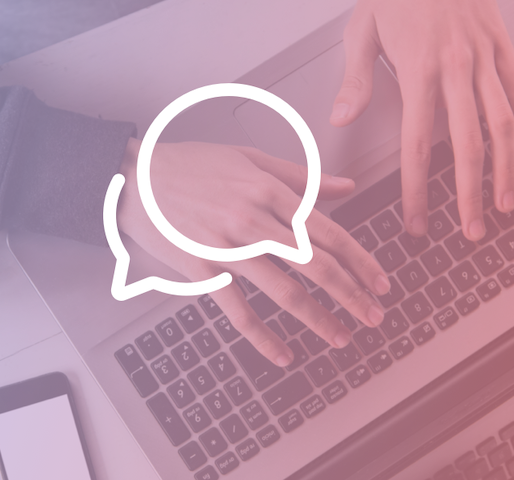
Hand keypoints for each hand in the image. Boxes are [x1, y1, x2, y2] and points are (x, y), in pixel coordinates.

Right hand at [116, 138, 390, 364]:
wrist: (133, 179)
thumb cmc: (189, 165)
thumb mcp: (250, 159)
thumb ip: (302, 176)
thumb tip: (348, 185)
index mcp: (268, 190)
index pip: (328, 231)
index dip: (360, 260)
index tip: (380, 281)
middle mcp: (252, 219)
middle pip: (316, 263)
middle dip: (351, 294)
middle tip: (375, 316)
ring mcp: (226, 247)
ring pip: (284, 291)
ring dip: (318, 319)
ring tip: (340, 337)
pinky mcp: (201, 270)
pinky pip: (238, 311)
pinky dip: (263, 338)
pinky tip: (283, 354)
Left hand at [332, 0, 513, 240]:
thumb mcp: (360, 31)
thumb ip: (355, 80)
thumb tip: (341, 119)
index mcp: (417, 69)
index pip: (419, 144)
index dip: (419, 190)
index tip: (417, 222)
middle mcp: (456, 67)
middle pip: (468, 144)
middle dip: (470, 194)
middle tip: (471, 232)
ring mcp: (484, 57)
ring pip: (503, 123)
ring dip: (506, 170)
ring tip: (506, 205)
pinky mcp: (502, 46)